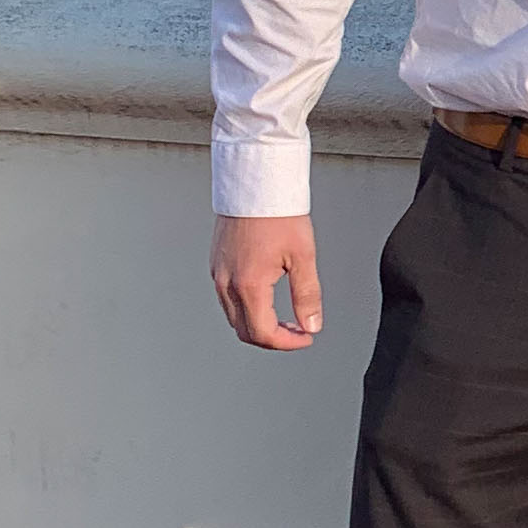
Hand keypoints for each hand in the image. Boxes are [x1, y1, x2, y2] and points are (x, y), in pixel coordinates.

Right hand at [212, 214, 322, 350]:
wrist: (255, 185)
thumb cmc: (278, 214)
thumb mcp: (303, 256)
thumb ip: (307, 295)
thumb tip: (311, 324)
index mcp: (248, 284)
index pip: (262, 333)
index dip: (287, 343)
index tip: (305, 337)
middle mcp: (227, 283)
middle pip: (244, 331)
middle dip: (273, 338)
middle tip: (297, 332)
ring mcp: (218, 274)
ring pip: (233, 317)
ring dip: (258, 325)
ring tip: (285, 318)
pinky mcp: (216, 265)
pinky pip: (227, 300)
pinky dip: (247, 309)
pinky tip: (267, 299)